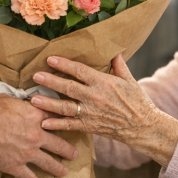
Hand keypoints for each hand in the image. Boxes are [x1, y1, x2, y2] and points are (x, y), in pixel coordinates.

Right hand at [0, 95, 77, 177]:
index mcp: (36, 117)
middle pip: (59, 144)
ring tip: (63, 171)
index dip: (64, 124)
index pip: (56, 120)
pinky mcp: (15, 165)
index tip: (70, 127)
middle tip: (74, 154)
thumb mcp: (13, 100)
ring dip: (58, 168)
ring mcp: (27, 153)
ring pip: (49, 163)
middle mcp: (36, 135)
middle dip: (68, 150)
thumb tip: (27, 102)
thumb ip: (24, 104)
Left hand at [30, 55, 177, 165]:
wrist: (143, 126)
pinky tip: (43, 123)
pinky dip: (57, 125)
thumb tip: (114, 51)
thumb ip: (119, 66)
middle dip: (50, 81)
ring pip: (65, 107)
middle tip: (35, 76)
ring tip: (33, 99)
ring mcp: (91, 113)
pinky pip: (70, 126)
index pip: (80, 71)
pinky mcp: (90, 126)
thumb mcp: (130, 80)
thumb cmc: (138, 102)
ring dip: (48, 103)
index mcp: (103, 82)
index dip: (64, 65)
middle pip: (68, 87)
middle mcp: (95, 97)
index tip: (50, 59)